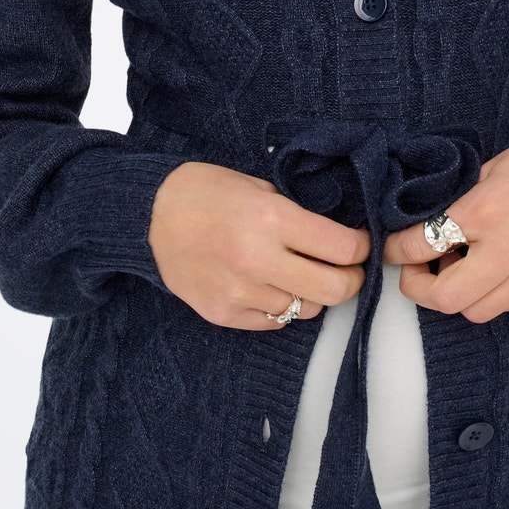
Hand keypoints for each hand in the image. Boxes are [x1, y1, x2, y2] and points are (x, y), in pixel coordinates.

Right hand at [148, 161, 370, 329]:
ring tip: (299, 273)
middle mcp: (258, 259)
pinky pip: (275, 321)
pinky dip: (281, 306)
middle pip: (334, 289)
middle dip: (350, 280)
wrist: (148, 216)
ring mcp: (239, 292)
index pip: (342, 248)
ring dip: (312, 293)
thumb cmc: (205, 192)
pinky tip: (269, 284)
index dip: (361, 248)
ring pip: (306, 309)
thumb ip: (296, 213)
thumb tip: (336, 237)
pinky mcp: (224, 314)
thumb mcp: (257, 187)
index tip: (360, 245)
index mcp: (271, 219)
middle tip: (348, 270)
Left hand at [383, 146, 508, 323]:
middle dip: (420, 288)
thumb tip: (420, 223)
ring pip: (478, 311)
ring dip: (458, 296)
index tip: (393, 248)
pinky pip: (508, 306)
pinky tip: (488, 272)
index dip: (397, 250)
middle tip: (416, 271)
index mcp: (484, 212)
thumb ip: (455, 200)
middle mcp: (508, 249)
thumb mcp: (486, 171)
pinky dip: (490, 295)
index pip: (422, 244)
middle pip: (446, 297)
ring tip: (457, 270)